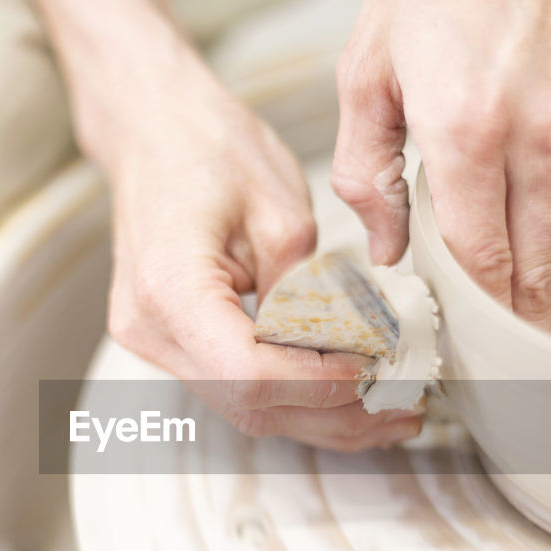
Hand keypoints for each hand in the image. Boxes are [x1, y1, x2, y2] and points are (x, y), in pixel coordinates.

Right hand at [55, 8, 422, 449]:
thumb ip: (312, 291)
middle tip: (401, 407)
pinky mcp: (168, 344)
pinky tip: (341, 396)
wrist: (150, 131)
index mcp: (171, 287)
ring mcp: (151, 342)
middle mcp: (149, 328)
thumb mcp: (282, 210)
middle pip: (248, 405)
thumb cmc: (206, 149)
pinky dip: (291, 398)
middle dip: (332, 414)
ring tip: (385, 413)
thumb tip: (351, 350)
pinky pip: (234, 389)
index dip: (319, 384)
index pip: (249, 373)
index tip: (374, 370)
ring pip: (244, 410)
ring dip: (319, 418)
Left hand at [332, 0, 550, 348]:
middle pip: (535, 270)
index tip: (470, 365)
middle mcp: (538, 137)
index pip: (478, 261)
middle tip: (515, 391)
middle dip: (523, 338)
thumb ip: (366, 172)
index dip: (476, 323)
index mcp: (465, 132)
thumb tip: (387, 251)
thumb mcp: (367, 73)